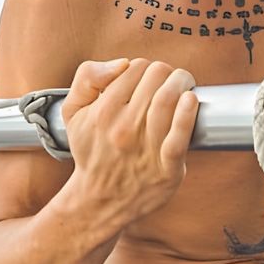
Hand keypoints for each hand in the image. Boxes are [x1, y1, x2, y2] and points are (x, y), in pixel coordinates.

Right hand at [61, 57, 198, 225]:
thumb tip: (121, 64)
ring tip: (185, 86)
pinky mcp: (166, 168)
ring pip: (168, 99)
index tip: (148, 80)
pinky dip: (187, 114)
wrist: (100, 200)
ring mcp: (145, 149)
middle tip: (171, 80)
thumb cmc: (92, 150)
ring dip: (182, 82)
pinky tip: (191, 100)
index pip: (135, 67)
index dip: (144, 68)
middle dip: (166, 73)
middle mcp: (123, 128)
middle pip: (156, 77)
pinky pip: (179, 137)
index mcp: (102, 111)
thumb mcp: (72, 112)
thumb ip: (86, 78)